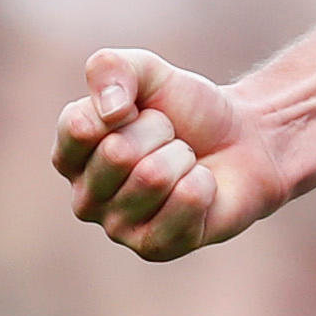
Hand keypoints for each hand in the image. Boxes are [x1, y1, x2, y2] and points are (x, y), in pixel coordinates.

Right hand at [52, 49, 291, 260]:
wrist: (243, 140)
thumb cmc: (186, 109)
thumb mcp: (147, 71)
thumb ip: (112, 67)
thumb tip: (110, 110)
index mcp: (71, 155)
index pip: (80, 126)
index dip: (123, 107)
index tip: (139, 110)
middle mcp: (85, 198)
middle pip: (118, 153)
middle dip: (159, 132)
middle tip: (171, 139)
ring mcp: (117, 228)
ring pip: (153, 177)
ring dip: (183, 157)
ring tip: (186, 162)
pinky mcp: (155, 248)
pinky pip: (184, 201)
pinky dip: (203, 183)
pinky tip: (201, 188)